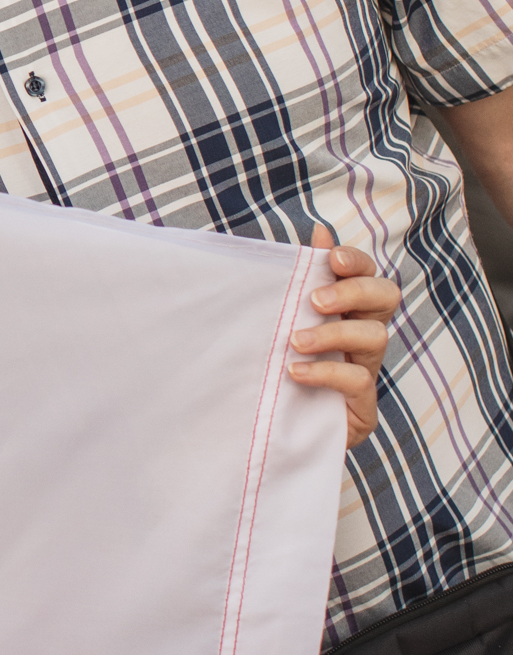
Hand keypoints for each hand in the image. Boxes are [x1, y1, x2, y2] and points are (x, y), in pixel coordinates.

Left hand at [288, 225, 399, 447]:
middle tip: (314, 302)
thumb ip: (302, 277)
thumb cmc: (277, 361)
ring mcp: (367, 369)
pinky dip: (327, 372)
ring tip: (294, 342)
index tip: (331, 259)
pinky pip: (359, 380)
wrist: (269, 424)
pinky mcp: (361, 406)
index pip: (368, 272)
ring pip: (375, 337)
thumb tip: (319, 230)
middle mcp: (364, 334)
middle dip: (353, 292)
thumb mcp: (283, 317)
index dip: (355, 261)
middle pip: (386, 297)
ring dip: (333, 334)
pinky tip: (296, 371)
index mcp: (348, 308)